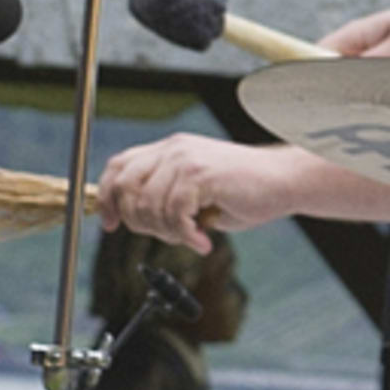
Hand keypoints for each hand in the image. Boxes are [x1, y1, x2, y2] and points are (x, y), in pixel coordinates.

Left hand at [98, 135, 307, 247]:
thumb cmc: (243, 192)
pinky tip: (203, 240)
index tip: (111, 224)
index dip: (106, 197)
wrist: (283, 181)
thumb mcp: (194, 191)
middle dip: (136, 221)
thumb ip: (164, 196)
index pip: (118, 167)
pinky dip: (185, 236)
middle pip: (124, 187)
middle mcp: (173, 149)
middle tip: (166, 235)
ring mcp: (185, 159)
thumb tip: (130, 217)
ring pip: (148, 206)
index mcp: (169, 149)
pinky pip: (174, 215)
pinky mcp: (200, 175)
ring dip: (167, 233)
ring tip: (191, 238)